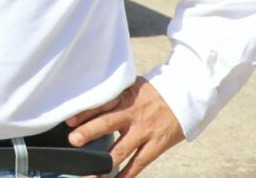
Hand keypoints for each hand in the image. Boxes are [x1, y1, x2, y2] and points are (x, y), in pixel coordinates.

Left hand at [65, 77, 184, 177]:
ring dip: (104, 163)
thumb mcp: (132, 86)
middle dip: (89, 132)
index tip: (68, 121)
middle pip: (107, 123)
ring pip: (121, 149)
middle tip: (73, 140)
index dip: (84, 112)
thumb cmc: (154, 91)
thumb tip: (87, 102)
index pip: (101, 104)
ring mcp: (145, 131)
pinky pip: (139, 163)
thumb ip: (113, 95)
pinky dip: (127, 174)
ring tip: (90, 174)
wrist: (187, 94)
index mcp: (125, 97)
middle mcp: (133, 114)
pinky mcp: (157, 144)